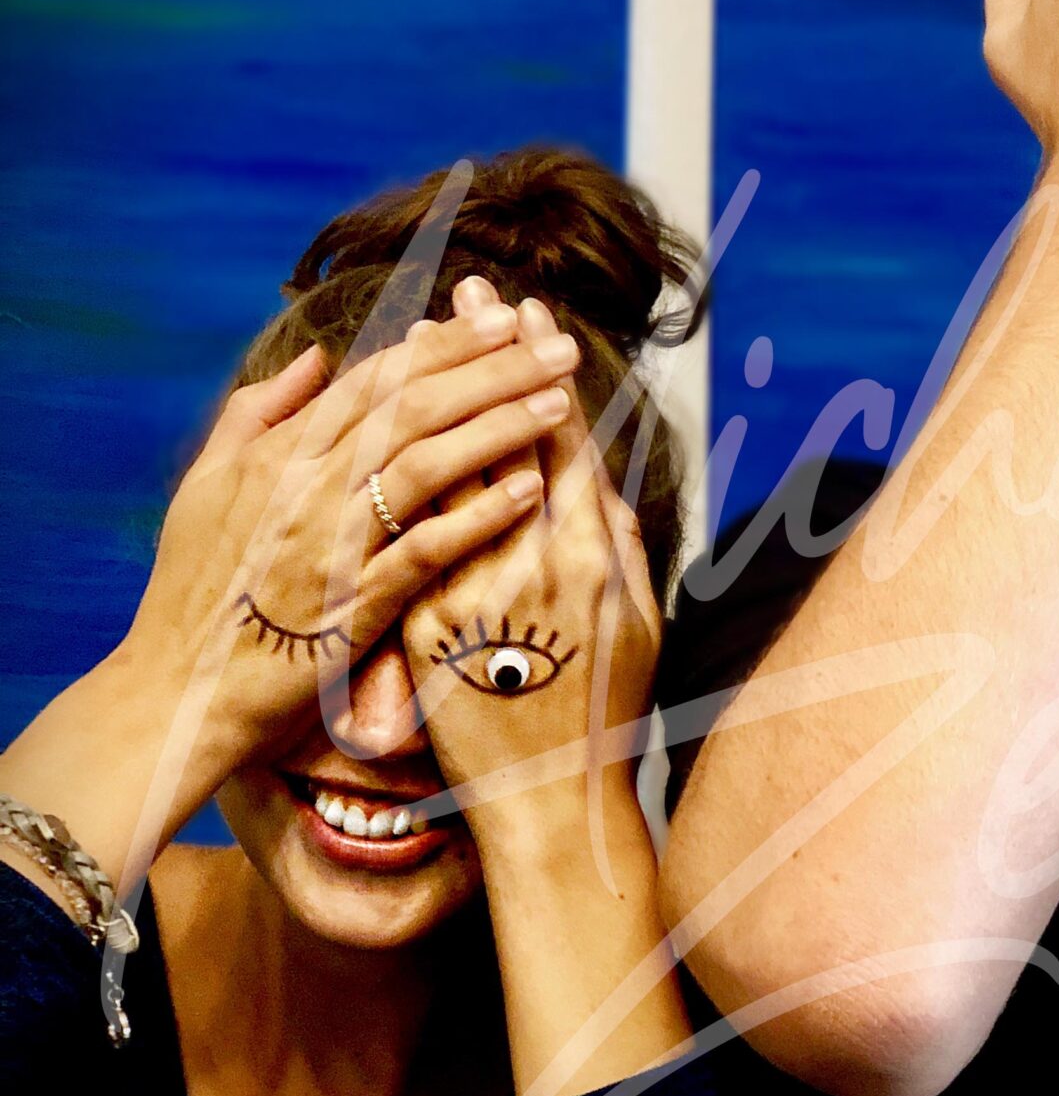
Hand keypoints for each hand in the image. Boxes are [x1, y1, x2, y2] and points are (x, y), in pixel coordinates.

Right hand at [119, 299, 580, 792]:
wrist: (181, 689)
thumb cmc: (196, 589)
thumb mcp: (207, 485)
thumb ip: (258, 412)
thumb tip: (316, 358)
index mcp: (278, 454)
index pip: (375, 380)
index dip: (444, 345)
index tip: (502, 320)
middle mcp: (306, 487)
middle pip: (413, 407)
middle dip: (491, 369)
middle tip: (557, 345)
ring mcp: (330, 544)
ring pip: (425, 464)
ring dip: (497, 427)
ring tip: (559, 402)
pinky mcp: (352, 604)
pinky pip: (424, 550)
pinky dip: (476, 517)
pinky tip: (528, 490)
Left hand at [401, 291, 661, 826]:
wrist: (549, 801)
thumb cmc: (606, 711)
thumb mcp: (638, 619)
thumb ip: (618, 540)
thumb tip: (594, 471)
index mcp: (592, 558)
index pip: (561, 436)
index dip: (541, 369)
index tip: (530, 316)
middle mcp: (532, 565)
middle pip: (498, 435)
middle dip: (483, 356)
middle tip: (471, 293)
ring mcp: (470, 592)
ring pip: (444, 470)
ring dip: (432, 394)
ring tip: (424, 336)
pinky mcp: (423, 623)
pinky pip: (404, 531)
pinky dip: (394, 471)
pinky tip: (382, 426)